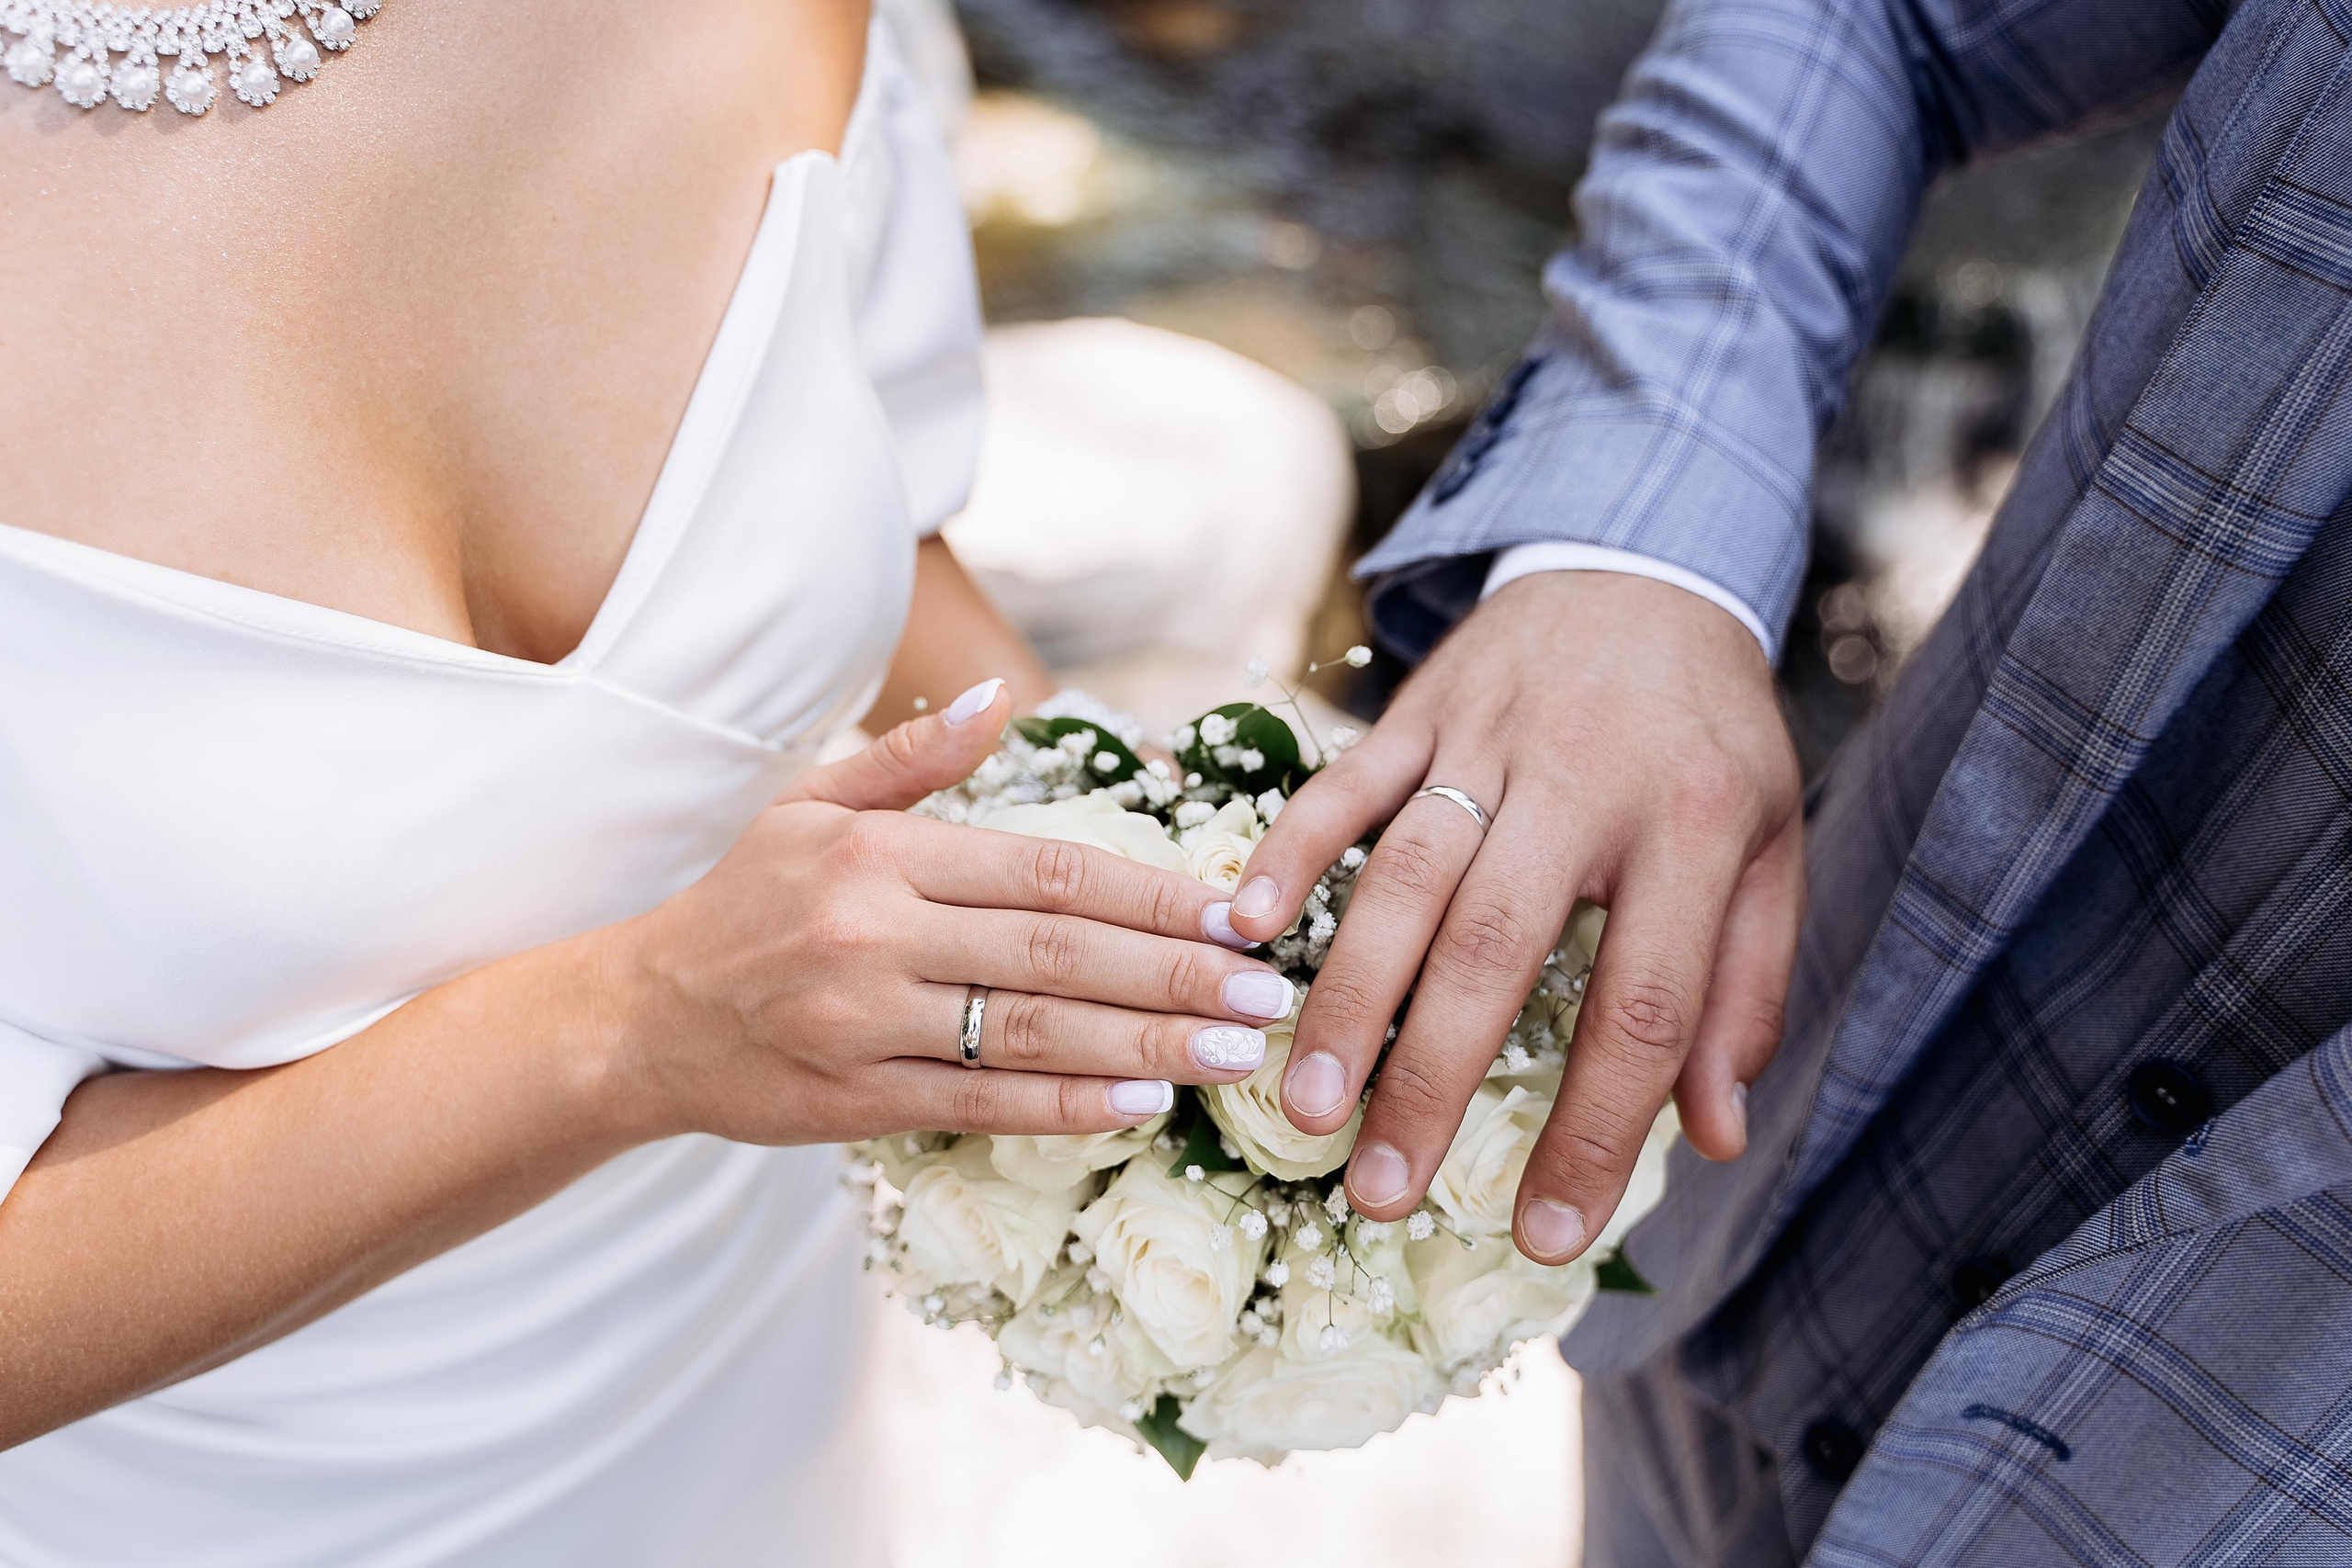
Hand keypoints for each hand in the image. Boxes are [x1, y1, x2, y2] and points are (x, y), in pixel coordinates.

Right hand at [597, 680, 1296, 1145]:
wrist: (635, 1018)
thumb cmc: (740, 903)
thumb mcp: (807, 804)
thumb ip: (910, 759)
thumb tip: (1000, 704)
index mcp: (881, 853)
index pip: (1048, 869)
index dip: (1153, 892)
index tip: (1239, 912)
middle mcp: (876, 934)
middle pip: (1059, 951)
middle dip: (1177, 971)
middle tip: (1269, 990)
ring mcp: (865, 1022)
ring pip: (1032, 1032)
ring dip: (1147, 1042)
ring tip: (1235, 1049)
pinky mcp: (856, 1100)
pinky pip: (981, 1103)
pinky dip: (1066, 1107)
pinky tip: (1143, 1102)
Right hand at [1228, 572, 1803, 1262]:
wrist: (1648, 561)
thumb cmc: (1709, 736)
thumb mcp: (1769, 849)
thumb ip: (1744, 987)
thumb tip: (1715, 1135)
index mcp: (1693, 830)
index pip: (1644, 1007)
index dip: (1594, 1132)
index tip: (1547, 1237)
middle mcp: (1586, 783)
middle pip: (1497, 947)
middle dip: (1432, 1079)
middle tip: (1379, 1190)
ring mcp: (1492, 738)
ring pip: (1407, 874)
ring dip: (1351, 993)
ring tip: (1305, 1103)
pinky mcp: (1421, 707)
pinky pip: (1347, 781)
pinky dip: (1293, 848)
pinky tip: (1245, 925)